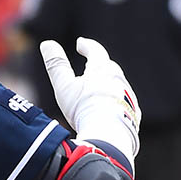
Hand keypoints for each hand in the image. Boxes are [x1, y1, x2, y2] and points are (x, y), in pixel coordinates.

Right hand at [40, 37, 140, 166]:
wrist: (109, 135)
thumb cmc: (83, 108)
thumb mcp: (64, 85)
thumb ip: (56, 64)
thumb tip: (47, 44)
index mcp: (102, 69)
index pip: (95, 51)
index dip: (87, 46)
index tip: (81, 43)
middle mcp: (118, 79)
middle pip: (108, 67)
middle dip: (98, 64)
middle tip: (89, 64)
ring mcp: (128, 96)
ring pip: (116, 85)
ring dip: (107, 83)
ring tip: (97, 88)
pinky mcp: (133, 112)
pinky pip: (123, 102)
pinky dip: (114, 101)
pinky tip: (110, 108)